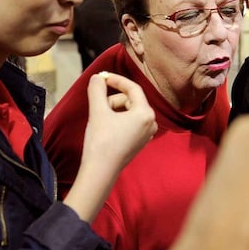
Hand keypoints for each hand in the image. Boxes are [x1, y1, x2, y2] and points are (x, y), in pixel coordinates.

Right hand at [64, 72, 155, 221]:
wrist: (101, 171)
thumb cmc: (101, 140)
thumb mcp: (98, 111)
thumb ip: (97, 90)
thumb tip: (97, 78)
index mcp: (146, 113)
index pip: (133, 88)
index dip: (117, 80)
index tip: (102, 78)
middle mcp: (151, 122)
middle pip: (130, 100)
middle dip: (112, 100)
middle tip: (98, 108)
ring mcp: (147, 134)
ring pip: (129, 111)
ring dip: (114, 110)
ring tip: (101, 120)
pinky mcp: (140, 142)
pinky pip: (130, 123)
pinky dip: (118, 120)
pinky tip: (106, 128)